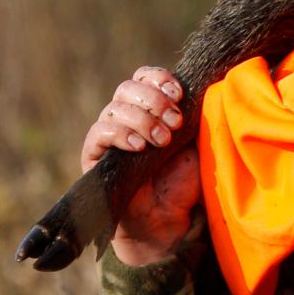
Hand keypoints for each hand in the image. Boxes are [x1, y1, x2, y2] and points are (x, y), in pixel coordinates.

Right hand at [81, 66, 200, 265]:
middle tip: (176, 122)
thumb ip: (194, 113)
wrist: (166, 218)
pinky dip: (121, 134)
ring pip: (115, 108)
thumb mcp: (196, 141)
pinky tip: (140, 147)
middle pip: (128, 88)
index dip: (159, 78)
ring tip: (163, 141)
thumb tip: (199, 88)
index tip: (180, 93)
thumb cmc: (183, 179)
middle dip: (155, 100)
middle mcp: (126, 117)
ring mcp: (108, 136)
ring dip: (143, 119)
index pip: (143, 76)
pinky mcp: (94, 156)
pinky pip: (99, 132)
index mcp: (149, 108)